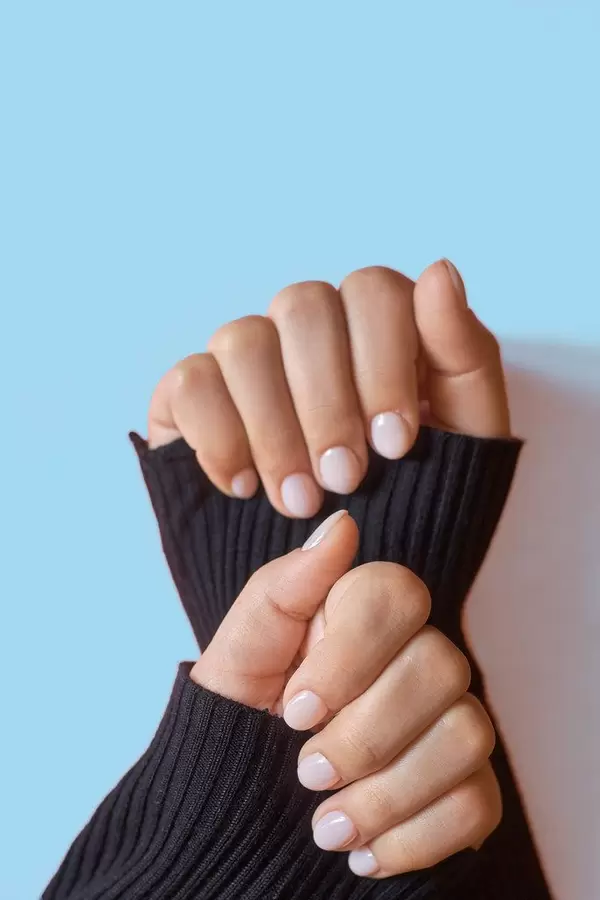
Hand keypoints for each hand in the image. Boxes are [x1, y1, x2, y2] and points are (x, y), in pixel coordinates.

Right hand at [148, 261, 509, 517]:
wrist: (352, 562)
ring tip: (300, 500)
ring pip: (244, 340)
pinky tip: (245, 486)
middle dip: (328, 402)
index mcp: (378, 321)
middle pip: (303, 306)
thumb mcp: (466, 433)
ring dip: (275, 427)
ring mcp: (248, 355)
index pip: (373, 291)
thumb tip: (440, 271)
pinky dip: (218, 436)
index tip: (395, 444)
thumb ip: (463, 353)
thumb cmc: (417, 489)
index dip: (383, 363)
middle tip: (346, 479)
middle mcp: (308, 325)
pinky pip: (190, 382)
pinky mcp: (195, 393)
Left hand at [191, 510, 500, 877]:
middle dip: (366, 734)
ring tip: (327, 826)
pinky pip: (474, 804)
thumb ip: (283, 588)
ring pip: (464, 735)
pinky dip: (413, 838)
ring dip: (387, 794)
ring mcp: (449, 720)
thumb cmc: (244, 716)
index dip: (352, 654)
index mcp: (364, 616)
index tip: (295, 708)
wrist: (245, 800)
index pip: (398, 594)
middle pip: (439, 666)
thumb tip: (341, 525)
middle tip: (305, 773)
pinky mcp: (465, 786)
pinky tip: (363, 850)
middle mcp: (418, 658)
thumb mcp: (241, 655)